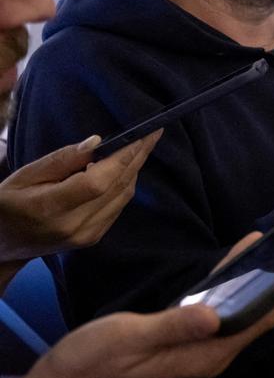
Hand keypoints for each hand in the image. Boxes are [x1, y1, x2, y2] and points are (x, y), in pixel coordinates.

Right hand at [0, 130, 161, 267]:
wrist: (2, 244)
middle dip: (138, 157)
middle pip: (118, 187)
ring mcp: (87, 236)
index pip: (99, 181)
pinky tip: (123, 168)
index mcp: (51, 208)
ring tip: (140, 145)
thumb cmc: (7, 203)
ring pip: (123, 196)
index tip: (145, 134)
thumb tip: (98, 142)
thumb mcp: (25, 175)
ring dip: (134, 169)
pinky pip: (118, 206)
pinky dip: (124, 184)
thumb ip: (62, 159)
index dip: (125, 156)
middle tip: (154, 132)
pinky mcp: (93, 238)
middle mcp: (75, 226)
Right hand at [0, 233, 273, 377]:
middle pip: (261, 313)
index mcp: (208, 355)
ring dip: (263, 281)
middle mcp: (210, 352)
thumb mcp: (133, 339)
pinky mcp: (179, 337)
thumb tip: (216, 315)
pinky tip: (239, 262)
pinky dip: (231, 282)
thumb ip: (175, 327)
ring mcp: (195, 346)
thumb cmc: (93, 364)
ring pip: (241, 308)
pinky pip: (216, 306)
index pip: (264, 319)